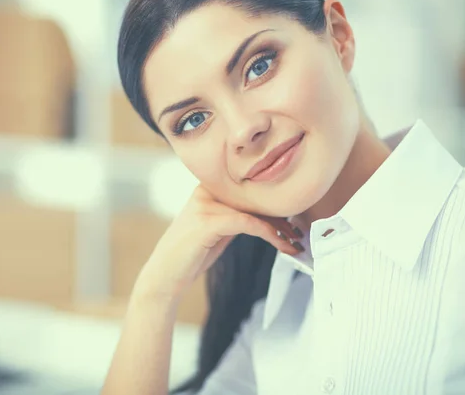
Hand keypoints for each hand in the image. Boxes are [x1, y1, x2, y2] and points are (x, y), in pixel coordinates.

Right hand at [134, 185, 304, 302]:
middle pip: (254, 197)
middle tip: (299, 232)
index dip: (274, 203)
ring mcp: (205, 204)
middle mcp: (206, 191)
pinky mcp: (208, 221)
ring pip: (255, 209)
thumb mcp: (218, 230)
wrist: (164, 276)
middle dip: (281, 215)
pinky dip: (270, 234)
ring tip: (296, 241)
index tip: (293, 220)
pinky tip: (283, 245)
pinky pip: (249, 223)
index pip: (248, 189)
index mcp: (207, 188)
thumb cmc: (191, 255)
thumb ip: (236, 217)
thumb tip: (269, 214)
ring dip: (281, 227)